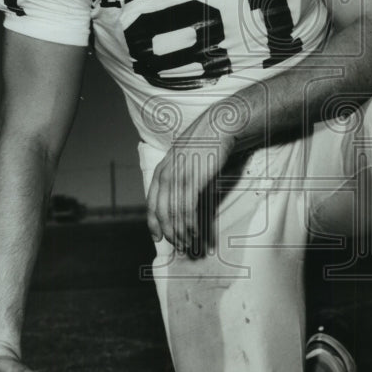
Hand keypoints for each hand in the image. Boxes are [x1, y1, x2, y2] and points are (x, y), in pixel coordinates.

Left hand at [146, 117, 232, 253]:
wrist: (220, 126)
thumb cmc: (205, 144)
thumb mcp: (185, 160)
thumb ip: (180, 178)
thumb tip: (184, 201)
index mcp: (162, 170)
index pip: (151, 202)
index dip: (153, 222)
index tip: (157, 237)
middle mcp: (167, 174)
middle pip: (161, 211)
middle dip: (169, 232)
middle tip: (179, 245)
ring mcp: (179, 177)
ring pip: (174, 213)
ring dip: (181, 232)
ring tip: (190, 244)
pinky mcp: (194, 179)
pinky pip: (188, 208)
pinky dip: (191, 224)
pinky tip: (196, 233)